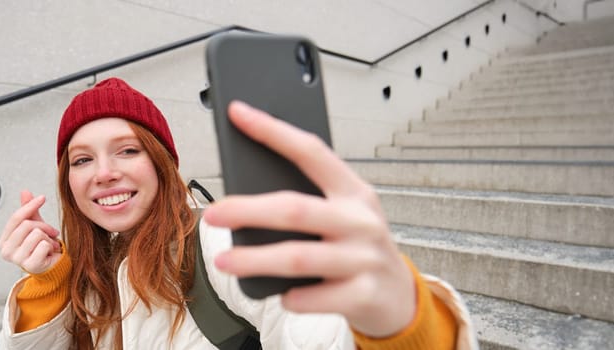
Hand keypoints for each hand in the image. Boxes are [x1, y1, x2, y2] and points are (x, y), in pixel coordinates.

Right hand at [0, 190, 63, 274]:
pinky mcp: (31, 265)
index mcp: (3, 241)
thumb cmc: (40, 246)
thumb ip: (28, 210)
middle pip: (27, 225)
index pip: (15, 218)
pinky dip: (51, 246)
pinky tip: (50, 252)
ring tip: (48, 244)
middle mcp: (6, 251)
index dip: (30, 206)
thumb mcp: (34, 225)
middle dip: (43, 226)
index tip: (42, 198)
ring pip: (37, 234)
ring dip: (48, 238)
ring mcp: (17, 260)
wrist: (51, 267)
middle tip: (51, 233)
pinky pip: (44, 245)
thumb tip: (25, 192)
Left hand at [203, 101, 414, 337]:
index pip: (310, 151)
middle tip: (214, 214)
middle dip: (248, 210)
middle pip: (294, 208)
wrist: (398, 298)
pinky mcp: (362, 294)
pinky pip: (312, 297)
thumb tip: (246, 194)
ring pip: (297, 257)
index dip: (272, 131)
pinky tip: (281, 294)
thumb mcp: (344, 215)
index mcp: (353, 191)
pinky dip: (291, 297)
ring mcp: (364, 258)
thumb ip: (308, 201)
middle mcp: (361, 220)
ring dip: (255, 259)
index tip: (238, 114)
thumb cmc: (357, 249)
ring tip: (224, 261)